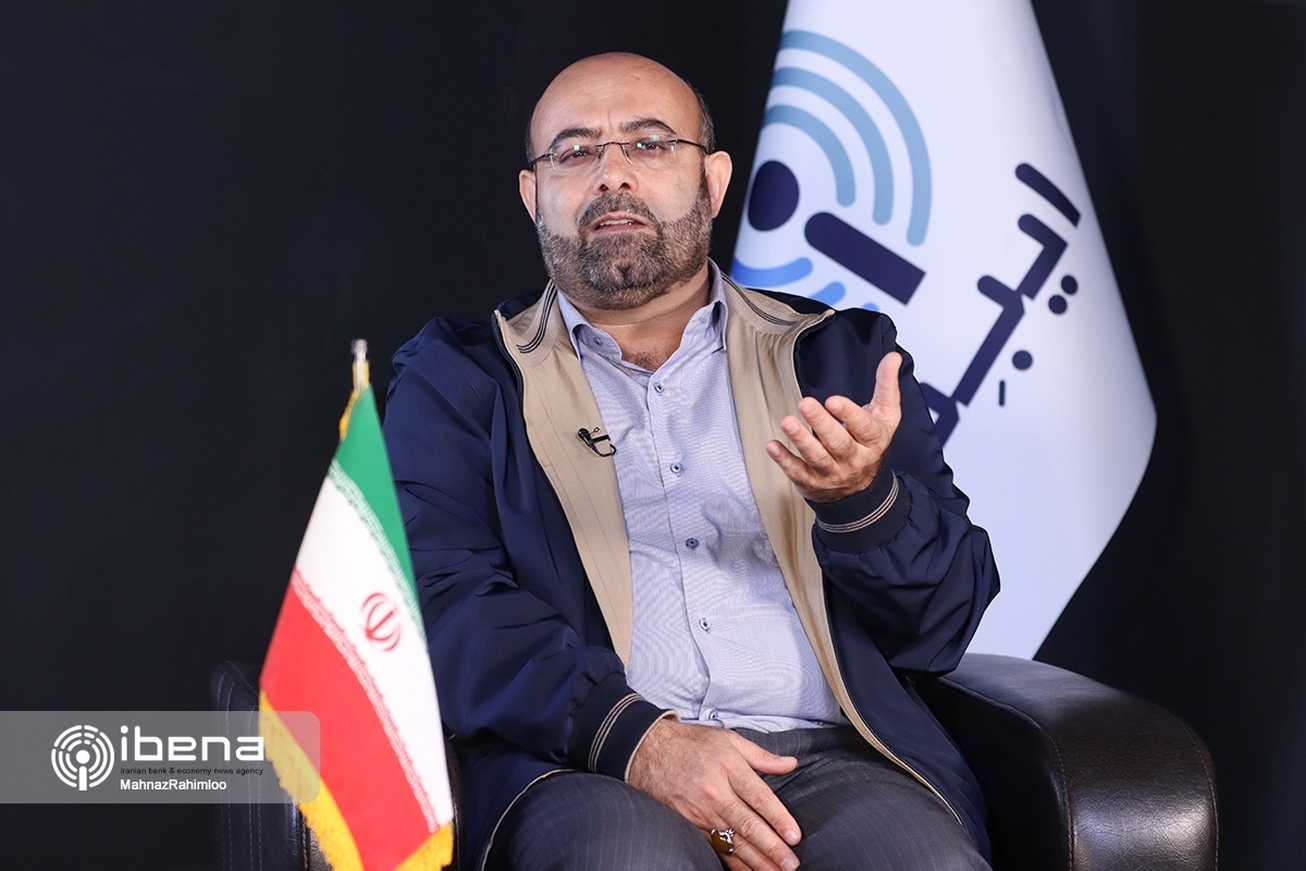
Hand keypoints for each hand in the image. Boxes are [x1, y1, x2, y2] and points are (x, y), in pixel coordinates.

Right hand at [627, 719, 801, 870]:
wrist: (647, 750)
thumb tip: (790, 763)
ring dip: (756, 861)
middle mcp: (714, 792)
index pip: (759, 797)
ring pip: (732, 841)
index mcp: (728, 767)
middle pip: (748, 824)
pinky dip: (732, 862)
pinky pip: (714, 846)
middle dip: (772, 848)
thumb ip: (761, 756)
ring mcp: (700, 811)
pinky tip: (747, 870)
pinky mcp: (689, 824)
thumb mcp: (728, 739)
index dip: (778, 818)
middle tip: (791, 864)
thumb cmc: (691, 743)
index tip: (794, 836)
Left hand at [765, 352, 901, 502]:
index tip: (833, 401)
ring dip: (801, 440)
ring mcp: (833, 473)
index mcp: (874, 440)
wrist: (861, 489)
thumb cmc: (869, 444)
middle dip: (821, 423)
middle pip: (839, 443)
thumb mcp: (885, 416)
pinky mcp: (813, 482)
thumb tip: (893, 358)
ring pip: (817, 457)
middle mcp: (855, 459)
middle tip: (806, 404)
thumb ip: (886, 386)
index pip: (864, 428)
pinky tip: (773, 446)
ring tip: (788, 422)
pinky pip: (798, 472)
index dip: (849, 414)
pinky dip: (784, 460)